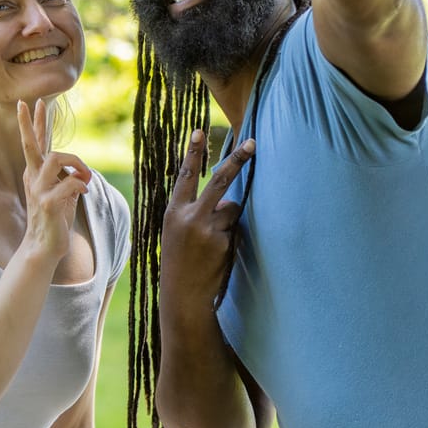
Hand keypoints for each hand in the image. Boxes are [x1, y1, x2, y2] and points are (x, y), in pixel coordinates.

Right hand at [16, 99, 93, 261]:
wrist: (44, 247)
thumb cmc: (55, 219)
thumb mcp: (63, 194)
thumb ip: (69, 178)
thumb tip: (81, 170)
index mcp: (36, 173)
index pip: (35, 144)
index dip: (34, 123)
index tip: (32, 102)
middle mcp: (33, 178)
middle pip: (30, 145)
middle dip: (30, 122)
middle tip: (30, 102)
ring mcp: (38, 190)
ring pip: (56, 159)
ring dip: (77, 163)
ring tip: (85, 176)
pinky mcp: (47, 203)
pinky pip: (69, 183)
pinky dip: (82, 184)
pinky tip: (84, 192)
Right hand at [160, 129, 254, 310]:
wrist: (183, 296)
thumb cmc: (180, 262)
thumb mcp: (178, 232)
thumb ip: (198, 212)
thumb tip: (228, 201)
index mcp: (174, 212)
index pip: (186, 176)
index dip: (192, 153)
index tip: (199, 131)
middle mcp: (191, 218)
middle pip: (220, 181)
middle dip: (237, 160)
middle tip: (253, 142)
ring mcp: (209, 230)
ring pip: (232, 209)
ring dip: (228, 220)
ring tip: (212, 244)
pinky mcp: (225, 243)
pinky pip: (236, 230)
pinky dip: (231, 238)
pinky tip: (218, 257)